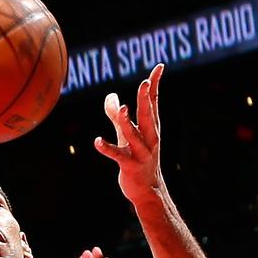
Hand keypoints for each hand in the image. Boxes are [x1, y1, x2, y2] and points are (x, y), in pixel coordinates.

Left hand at [95, 63, 164, 205]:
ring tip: (122, 108)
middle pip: (148, 115)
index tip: (159, 66)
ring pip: (135, 135)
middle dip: (146, 100)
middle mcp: (150, 138)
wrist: (148, 191)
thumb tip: (110, 95)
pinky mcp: (130, 166)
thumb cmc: (138, 160)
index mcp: (151, 128)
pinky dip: (108, 148)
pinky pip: (118, 155)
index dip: (156, 85)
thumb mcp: (127, 134)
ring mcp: (141, 153)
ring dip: (128, 122)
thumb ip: (116, 115)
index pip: (154, 102)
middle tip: (144, 83)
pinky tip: (97, 141)